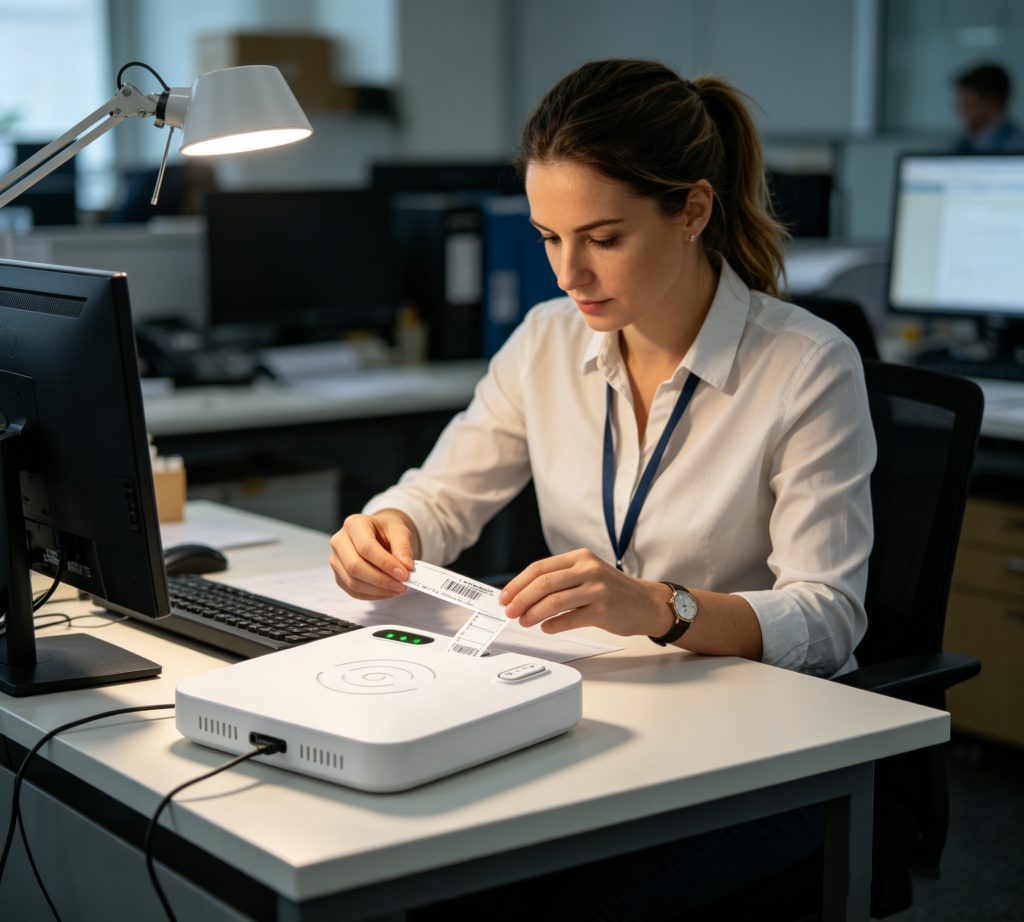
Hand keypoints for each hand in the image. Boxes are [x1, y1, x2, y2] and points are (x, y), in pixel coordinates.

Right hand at [329, 510, 419, 599]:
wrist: (378, 534)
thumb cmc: (386, 531)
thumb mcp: (400, 531)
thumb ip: (403, 547)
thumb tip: (406, 566)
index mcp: (354, 524)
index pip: (366, 547)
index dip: (385, 563)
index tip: (404, 574)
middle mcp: (339, 541)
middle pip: (355, 566)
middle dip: (381, 580)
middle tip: (402, 584)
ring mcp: (336, 560)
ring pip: (352, 582)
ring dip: (378, 590)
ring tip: (397, 588)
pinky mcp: (339, 575)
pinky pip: (353, 591)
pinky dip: (372, 595)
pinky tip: (387, 592)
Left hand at [499, 549, 671, 636]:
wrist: (646, 603)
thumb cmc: (611, 590)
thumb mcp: (587, 573)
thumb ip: (560, 579)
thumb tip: (523, 594)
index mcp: (580, 557)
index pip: (540, 568)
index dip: (518, 583)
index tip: (505, 597)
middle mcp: (588, 569)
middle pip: (544, 583)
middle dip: (521, 599)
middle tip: (510, 612)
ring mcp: (597, 589)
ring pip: (554, 601)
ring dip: (533, 614)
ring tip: (524, 622)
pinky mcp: (604, 610)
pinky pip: (570, 619)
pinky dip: (553, 625)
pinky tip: (546, 628)